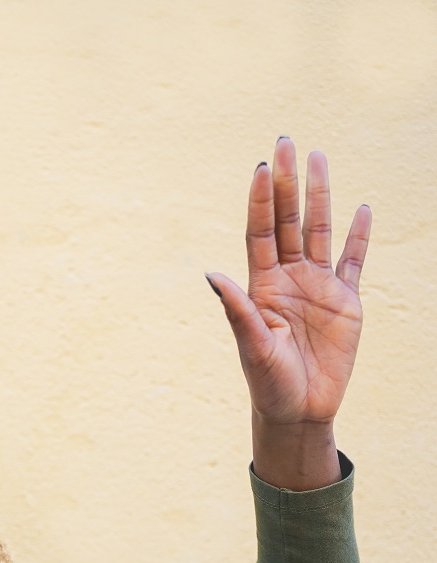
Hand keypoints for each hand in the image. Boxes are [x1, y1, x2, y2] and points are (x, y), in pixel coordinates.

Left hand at [206, 137, 371, 427]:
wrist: (299, 410)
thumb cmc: (267, 382)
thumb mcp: (251, 347)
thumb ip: (237, 311)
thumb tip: (212, 275)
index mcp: (262, 286)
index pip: (261, 232)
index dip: (260, 201)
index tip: (261, 168)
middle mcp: (289, 278)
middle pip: (289, 220)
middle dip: (287, 183)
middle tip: (286, 142)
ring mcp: (318, 287)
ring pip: (321, 231)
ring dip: (321, 195)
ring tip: (319, 158)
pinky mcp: (346, 302)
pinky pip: (354, 261)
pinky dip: (358, 236)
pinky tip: (361, 207)